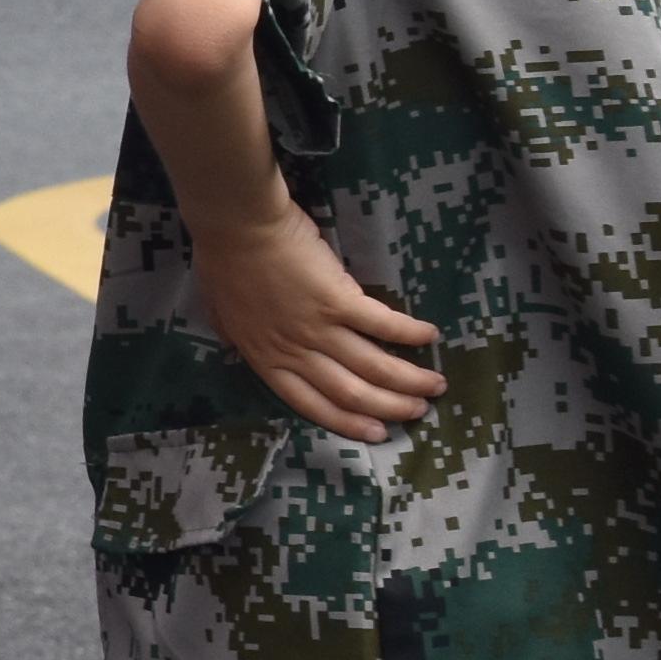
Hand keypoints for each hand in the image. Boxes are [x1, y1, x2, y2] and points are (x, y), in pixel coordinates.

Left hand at [196, 194, 446, 444]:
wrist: (236, 225)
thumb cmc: (224, 262)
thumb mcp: (224, 314)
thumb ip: (244, 338)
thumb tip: (247, 351)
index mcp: (267, 359)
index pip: (312, 405)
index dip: (347, 423)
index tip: (376, 434)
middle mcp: (297, 352)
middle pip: (352, 393)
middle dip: (390, 407)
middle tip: (419, 411)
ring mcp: (319, 329)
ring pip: (373, 367)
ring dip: (409, 379)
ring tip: (437, 385)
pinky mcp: (339, 301)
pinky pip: (383, 324)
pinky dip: (410, 333)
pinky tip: (431, 336)